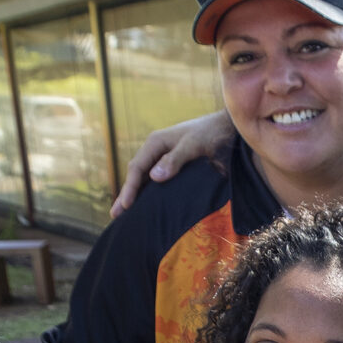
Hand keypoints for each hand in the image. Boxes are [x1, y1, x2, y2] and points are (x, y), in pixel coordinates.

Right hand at [110, 110, 235, 216]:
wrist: (226, 127)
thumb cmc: (210, 133)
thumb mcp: (193, 145)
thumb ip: (175, 160)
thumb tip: (154, 177)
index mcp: (156, 142)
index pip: (137, 168)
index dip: (130, 188)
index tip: (126, 206)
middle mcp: (156, 150)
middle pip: (137, 174)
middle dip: (127, 194)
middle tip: (116, 215)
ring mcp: (164, 157)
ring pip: (145, 178)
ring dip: (136, 195)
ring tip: (126, 214)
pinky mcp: (173, 164)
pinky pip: (156, 180)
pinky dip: (149, 192)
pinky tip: (147, 203)